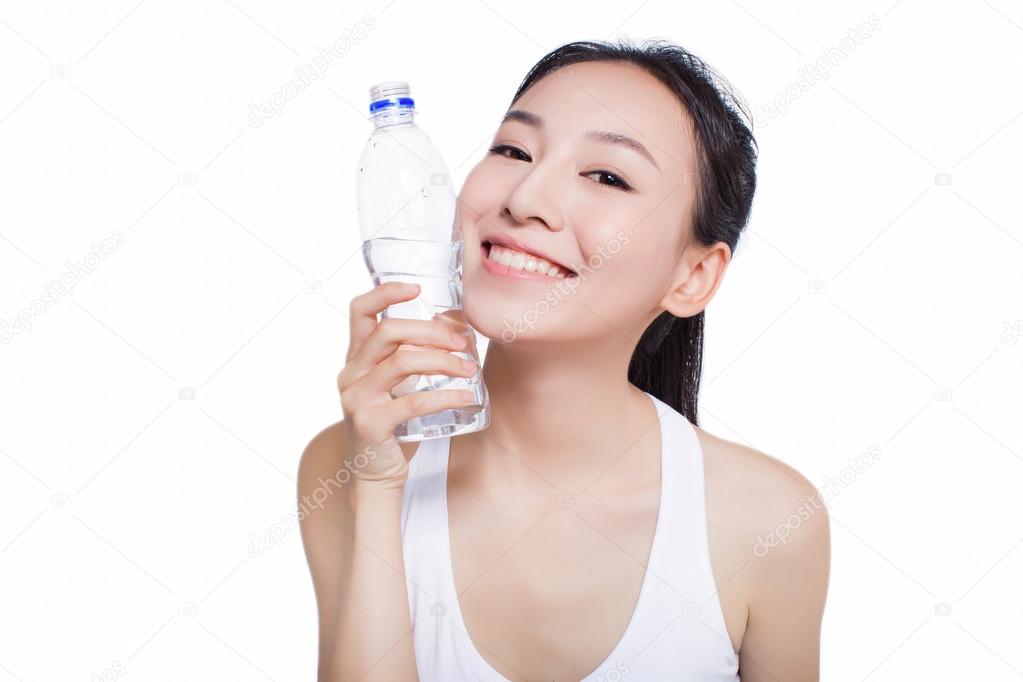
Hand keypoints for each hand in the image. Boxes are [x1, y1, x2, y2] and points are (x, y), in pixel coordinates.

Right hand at [337, 282, 476, 487]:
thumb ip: (417, 356)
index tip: (417, 288)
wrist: (373, 475)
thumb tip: (456, 325)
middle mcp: (351, 373)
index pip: (359, 311)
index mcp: (356, 358)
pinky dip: (445, 397)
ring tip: (470, 369)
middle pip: (388, 332)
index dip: (385, 293)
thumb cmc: (393, 425)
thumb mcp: (401, 385)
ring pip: (402, 363)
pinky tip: (467, 397)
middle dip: (431, 331)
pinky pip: (412, 402)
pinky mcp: (370, 423)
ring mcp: (357, 398)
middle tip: (462, 342)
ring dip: (443, 361)